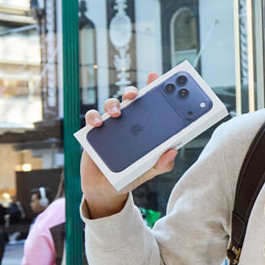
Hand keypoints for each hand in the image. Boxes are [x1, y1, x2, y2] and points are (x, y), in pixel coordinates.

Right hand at [80, 71, 178, 218]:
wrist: (107, 188)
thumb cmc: (131, 176)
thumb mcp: (150, 170)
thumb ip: (163, 163)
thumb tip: (173, 151)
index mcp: (143, 128)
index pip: (149, 104)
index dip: (152, 87)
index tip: (155, 76)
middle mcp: (128, 122)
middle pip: (130, 99)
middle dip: (132, 91)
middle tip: (135, 95)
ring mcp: (111, 125)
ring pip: (111, 104)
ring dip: (114, 104)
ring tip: (117, 114)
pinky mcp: (94, 132)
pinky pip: (91, 118)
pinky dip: (94, 117)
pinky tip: (99, 124)